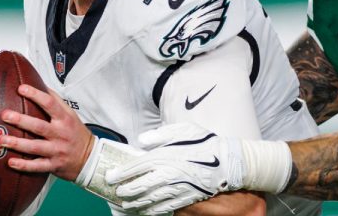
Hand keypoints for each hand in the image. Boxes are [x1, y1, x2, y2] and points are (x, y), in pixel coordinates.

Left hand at [0, 84, 94, 181]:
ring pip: (35, 147)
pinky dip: (23, 165)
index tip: (21, 88)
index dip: (36, 95)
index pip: (50, 104)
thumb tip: (40, 85)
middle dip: (21, 120)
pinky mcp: (53, 165)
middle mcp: (60, 134)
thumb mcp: (70, 114)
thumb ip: (56, 101)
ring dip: (17, 143)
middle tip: (5, 114)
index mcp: (64, 119)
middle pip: (39, 126)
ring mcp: (56, 150)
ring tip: (1, 139)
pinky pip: (36, 166)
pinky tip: (11, 162)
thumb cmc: (76, 133)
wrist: (89, 157)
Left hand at [104, 123, 243, 214]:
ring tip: (126, 205)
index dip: (121, 172)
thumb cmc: (205, 143)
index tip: (110, 176)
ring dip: (136, 203)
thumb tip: (141, 140)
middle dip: (126, 190)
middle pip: (140, 186)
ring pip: (151, 199)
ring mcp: (177, 189)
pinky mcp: (186, 198)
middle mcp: (168, 174)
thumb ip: (160, 134)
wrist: (228, 162)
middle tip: (116, 192)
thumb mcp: (183, 130)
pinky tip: (146, 211)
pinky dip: (153, 211)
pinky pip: (165, 207)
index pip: (137, 166)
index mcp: (165, 156)